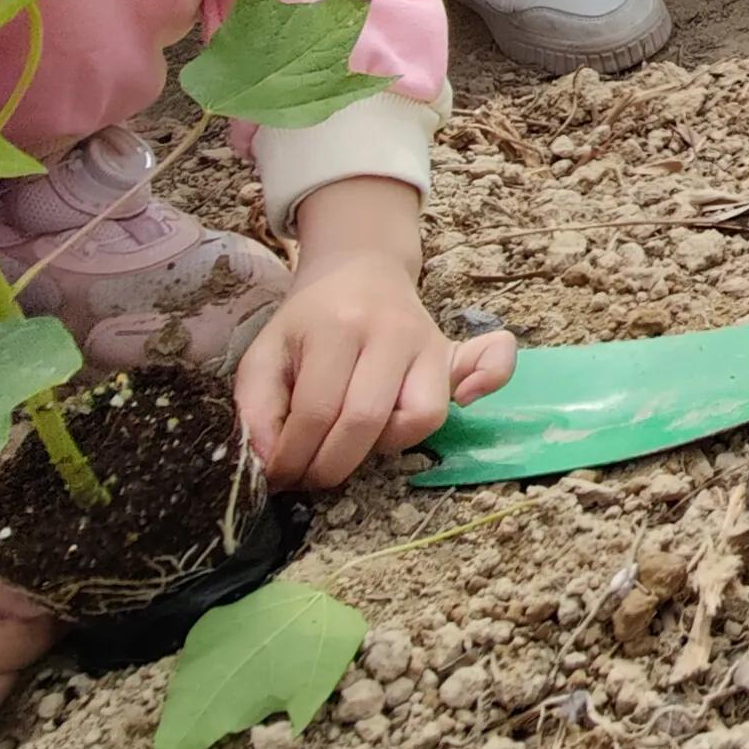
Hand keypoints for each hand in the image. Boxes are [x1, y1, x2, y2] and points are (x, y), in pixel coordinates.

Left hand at [236, 176, 516, 489]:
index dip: (293, 457)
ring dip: (387, 446)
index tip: (277, 476)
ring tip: (358, 443)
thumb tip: (270, 461)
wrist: (358, 270)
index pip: (317, 411)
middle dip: (331, 465)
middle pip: (368, 419)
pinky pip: (492, 364)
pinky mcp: (454, 349)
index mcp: (336, 327)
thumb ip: (257, 407)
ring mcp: (429, 340)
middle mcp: (389, 331)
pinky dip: (490, 381)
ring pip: (423, 416)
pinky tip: (466, 399)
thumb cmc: (309, 321)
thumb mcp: (266, 353)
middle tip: (309, 477)